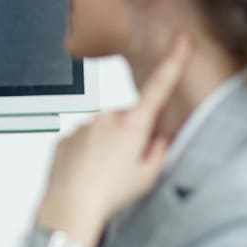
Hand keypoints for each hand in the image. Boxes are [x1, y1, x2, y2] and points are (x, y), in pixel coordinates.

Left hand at [35, 35, 190, 246]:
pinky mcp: (65, 136)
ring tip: (103, 174)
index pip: (158, 88)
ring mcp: (82, 125)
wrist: (69, 205)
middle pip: (127, 118)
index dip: (173, 62)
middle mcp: (106, 118)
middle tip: (125, 165)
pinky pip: (82, 140)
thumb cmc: (110, 193)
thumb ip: (158, 150)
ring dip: (106, 145)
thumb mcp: (148, 176)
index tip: (181, 41)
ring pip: (102, 130)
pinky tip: (86, 173)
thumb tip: (158, 138)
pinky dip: (86, 153)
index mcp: (132, 125)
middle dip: (130, 135)